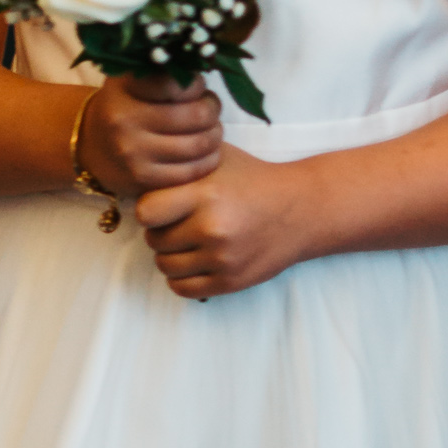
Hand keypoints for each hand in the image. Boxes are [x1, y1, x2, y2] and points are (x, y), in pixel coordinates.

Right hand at [79, 74, 220, 199]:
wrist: (90, 144)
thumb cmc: (123, 104)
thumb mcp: (132, 78)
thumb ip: (163, 70)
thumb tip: (201, 71)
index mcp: (123, 90)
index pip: (178, 84)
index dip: (197, 85)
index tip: (197, 87)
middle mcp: (124, 122)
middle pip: (197, 116)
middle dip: (212, 109)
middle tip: (211, 108)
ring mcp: (133, 155)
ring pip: (199, 144)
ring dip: (215, 135)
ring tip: (210, 128)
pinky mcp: (143, 181)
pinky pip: (192, 171)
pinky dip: (208, 159)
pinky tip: (206, 151)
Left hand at [135, 144, 306, 298]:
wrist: (301, 210)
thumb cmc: (255, 180)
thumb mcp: (219, 158)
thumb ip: (183, 165)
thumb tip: (146, 170)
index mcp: (206, 194)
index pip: (146, 212)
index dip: (150, 208)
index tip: (163, 205)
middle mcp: (212, 228)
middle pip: (154, 240)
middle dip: (161, 231)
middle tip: (178, 223)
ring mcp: (221, 259)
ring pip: (165, 266)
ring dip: (170, 255)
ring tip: (187, 241)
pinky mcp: (230, 281)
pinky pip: (182, 288)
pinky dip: (181, 277)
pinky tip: (194, 261)